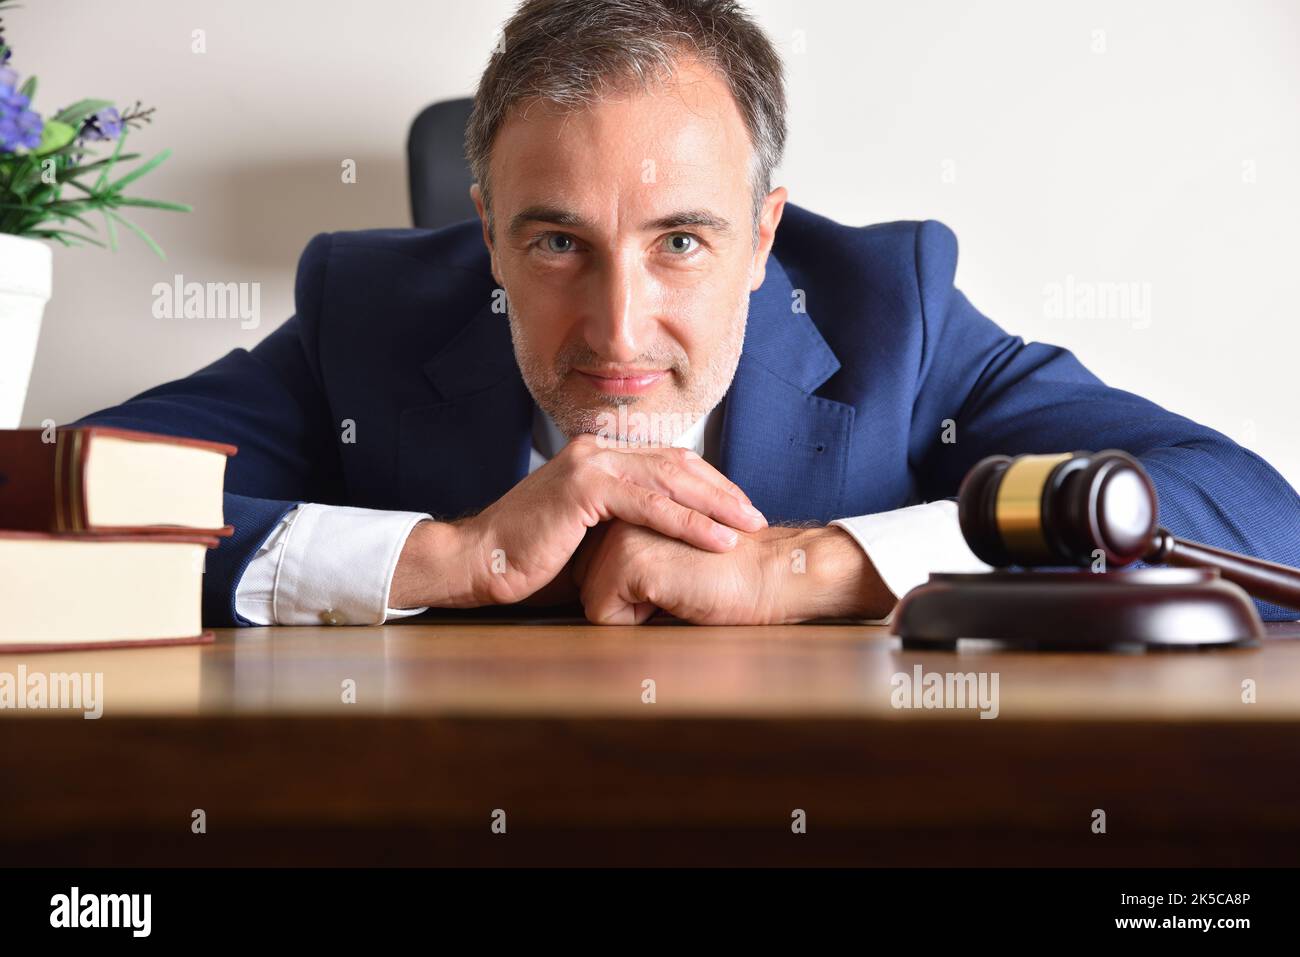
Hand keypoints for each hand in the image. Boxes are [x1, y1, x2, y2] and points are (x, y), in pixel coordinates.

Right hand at [389, 435, 766, 608]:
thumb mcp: (588, 536)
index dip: (709, 485)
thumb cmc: (531, 559)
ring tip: (748, 526)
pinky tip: (717, 538)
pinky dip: (688, 523)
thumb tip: (665, 546)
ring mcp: (590, 464)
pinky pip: (649, 505)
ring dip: (716, 506)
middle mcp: (596, 450)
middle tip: (757, 516)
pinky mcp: (584, 487)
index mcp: (599, 455)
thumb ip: (625, 527)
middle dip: (723, 492)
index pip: (668, 463)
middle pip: (677, 466)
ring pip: (670, 482)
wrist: (479, 562)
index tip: (739, 510)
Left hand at [572, 521, 895, 624]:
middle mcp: (619, 512)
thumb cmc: (727, 572)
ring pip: (592, 599)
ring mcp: (621, 533)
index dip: (628, 588)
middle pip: (586, 581)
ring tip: (678, 586)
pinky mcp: (628, 560)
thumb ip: (632, 553)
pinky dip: (636, 622)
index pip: (592, 564)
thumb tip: (589, 582)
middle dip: (624, 598)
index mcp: (630, 504)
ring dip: (632, 610)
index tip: (670, 575)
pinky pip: (603, 614)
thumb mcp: (669, 553)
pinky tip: (676, 596)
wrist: (772, 575)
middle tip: (678, 581)